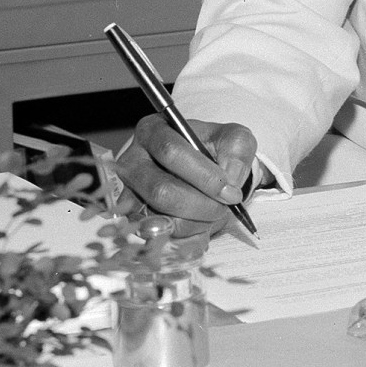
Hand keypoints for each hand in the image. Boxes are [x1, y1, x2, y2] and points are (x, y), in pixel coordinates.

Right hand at [114, 115, 257, 234]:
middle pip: (161, 190)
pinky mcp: (134, 219)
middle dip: (200, 205)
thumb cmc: (215, 150)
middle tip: (224, 207)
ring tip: (213, 212)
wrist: (206, 171)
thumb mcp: (234, 139)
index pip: (171, 152)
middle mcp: (132, 161)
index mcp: (153, 131)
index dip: (203, 176)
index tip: (230, 191)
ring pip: (159, 217)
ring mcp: (129, 193)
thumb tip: (229, 176)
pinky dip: (186, 235)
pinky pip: (159, 235)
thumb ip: (236, 150)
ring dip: (195, 222)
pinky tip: (201, 223)